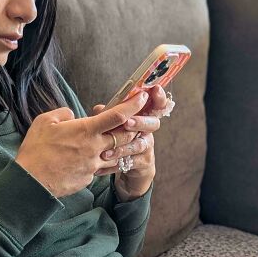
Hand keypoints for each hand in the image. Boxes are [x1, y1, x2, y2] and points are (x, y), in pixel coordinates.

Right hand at [14, 92, 150, 198]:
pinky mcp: (89, 178)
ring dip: (122, 147)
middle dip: (134, 127)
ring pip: (118, 154)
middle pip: (125, 136)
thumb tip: (73, 115)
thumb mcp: (45, 122)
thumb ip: (63, 114)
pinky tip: (100, 158)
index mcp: (85, 130)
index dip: (133, 105)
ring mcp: (94, 165)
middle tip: (137, 121)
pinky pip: (103, 168)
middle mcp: (94, 148)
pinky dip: (105, 162)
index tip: (142, 97)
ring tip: (119, 141)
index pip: (117, 115)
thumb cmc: (35, 150)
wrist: (31, 181)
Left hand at [91, 85, 170, 199]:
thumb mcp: (114, 125)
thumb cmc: (120, 139)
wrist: (128, 166)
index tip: (155, 89)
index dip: (158, 97)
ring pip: (140, 145)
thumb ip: (108, 115)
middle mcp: (148, 131)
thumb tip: (99, 109)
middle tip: (127, 122)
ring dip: (123, 147)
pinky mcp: (143, 163)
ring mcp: (147, 147)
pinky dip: (115, 164)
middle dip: (140, 122)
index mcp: (143, 117)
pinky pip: (131, 163)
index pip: (156, 104)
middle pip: (153, 123)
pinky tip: (101, 166)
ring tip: (107, 152)